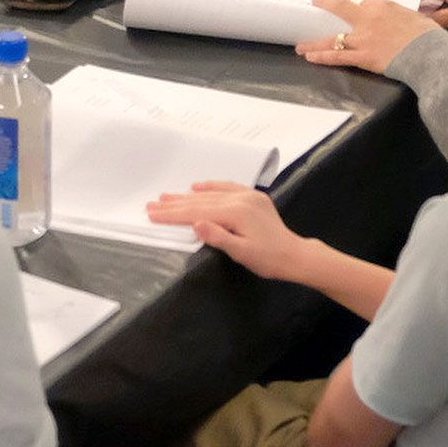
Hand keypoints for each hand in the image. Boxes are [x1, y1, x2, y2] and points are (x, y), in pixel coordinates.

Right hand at [145, 181, 310, 279]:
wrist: (295, 255)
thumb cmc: (268, 260)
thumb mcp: (242, 253)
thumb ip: (218, 237)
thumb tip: (196, 223)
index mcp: (236, 213)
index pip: (197, 213)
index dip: (173, 214)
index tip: (153, 214)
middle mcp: (241, 199)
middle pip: (201, 201)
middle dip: (175, 204)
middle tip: (152, 205)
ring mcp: (248, 196)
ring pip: (211, 195)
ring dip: (188, 195)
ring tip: (167, 196)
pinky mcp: (254, 198)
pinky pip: (228, 188)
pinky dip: (211, 187)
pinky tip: (197, 186)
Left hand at [297, 0, 439, 74]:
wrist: (429, 54)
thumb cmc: (428, 36)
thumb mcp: (417, 17)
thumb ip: (403, 17)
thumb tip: (402, 21)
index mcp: (383, 6)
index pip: (366, 4)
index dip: (361, 9)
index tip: (359, 12)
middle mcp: (368, 19)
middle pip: (342, 10)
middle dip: (327, 6)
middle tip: (316, 4)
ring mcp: (363, 38)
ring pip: (333, 38)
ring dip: (315, 42)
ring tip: (301, 46)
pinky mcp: (362, 56)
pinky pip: (338, 56)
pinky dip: (323, 57)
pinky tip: (311, 57)